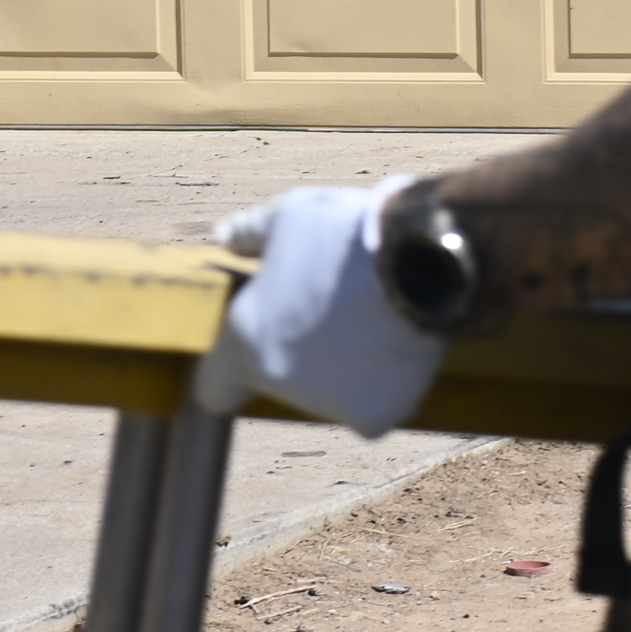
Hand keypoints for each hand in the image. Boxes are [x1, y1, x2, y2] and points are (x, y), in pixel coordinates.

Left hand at [193, 177, 444, 435]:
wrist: (415, 260)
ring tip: (369, 318)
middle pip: (283, 378)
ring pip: (331, 392)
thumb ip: (250, 232)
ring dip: (343, 366)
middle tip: (332, 309)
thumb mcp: (289, 215)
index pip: (215, 385)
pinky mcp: (371, 416)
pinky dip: (385, 386)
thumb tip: (224, 235)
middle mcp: (277, 377)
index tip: (249, 357)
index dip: (229, 372)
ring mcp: (324, 403)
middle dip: (301, 351)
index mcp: (245, 335)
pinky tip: (395, 348)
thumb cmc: (344, 233)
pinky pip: (373, 407)